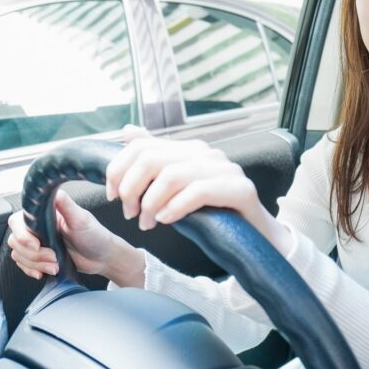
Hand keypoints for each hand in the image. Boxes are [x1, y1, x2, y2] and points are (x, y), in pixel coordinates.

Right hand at [7, 189, 144, 286]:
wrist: (103, 258)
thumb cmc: (95, 236)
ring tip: (54, 266)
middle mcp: (38, 228)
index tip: (36, 244)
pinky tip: (43, 272)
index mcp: (44, 215)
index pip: (17, 221)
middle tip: (53, 257)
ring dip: (35, 264)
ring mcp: (39, 243)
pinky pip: (23, 264)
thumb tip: (52, 190)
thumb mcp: (81, 219)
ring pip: (18, 254)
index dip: (23, 235)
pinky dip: (31, 270)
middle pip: (15, 241)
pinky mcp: (40, 258)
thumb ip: (65, 204)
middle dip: (34, 254)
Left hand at [105, 135, 292, 253]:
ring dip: (151, 204)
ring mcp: (226, 169)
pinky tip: (166, 221)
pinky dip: (175, 208)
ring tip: (147, 223)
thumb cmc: (213, 214)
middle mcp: (206, 153)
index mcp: (189, 149)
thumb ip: (156, 161)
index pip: (142, 145)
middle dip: (131, 189)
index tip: (112, 196)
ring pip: (172, 176)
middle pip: (152, 159)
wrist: (257, 237)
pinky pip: (198, 192)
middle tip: (130, 214)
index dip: (118, 170)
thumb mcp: (178, 188)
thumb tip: (127, 131)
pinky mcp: (240, 189)